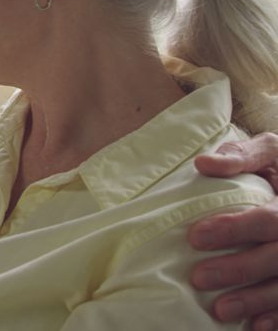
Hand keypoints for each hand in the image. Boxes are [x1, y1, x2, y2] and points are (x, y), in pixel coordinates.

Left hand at [191, 132, 277, 327]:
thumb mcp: (273, 152)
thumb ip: (242, 156)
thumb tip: (203, 164)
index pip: (270, 219)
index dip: (235, 229)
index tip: (195, 237)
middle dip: (240, 269)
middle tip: (199, 278)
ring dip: (257, 300)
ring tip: (220, 310)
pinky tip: (257, 326)